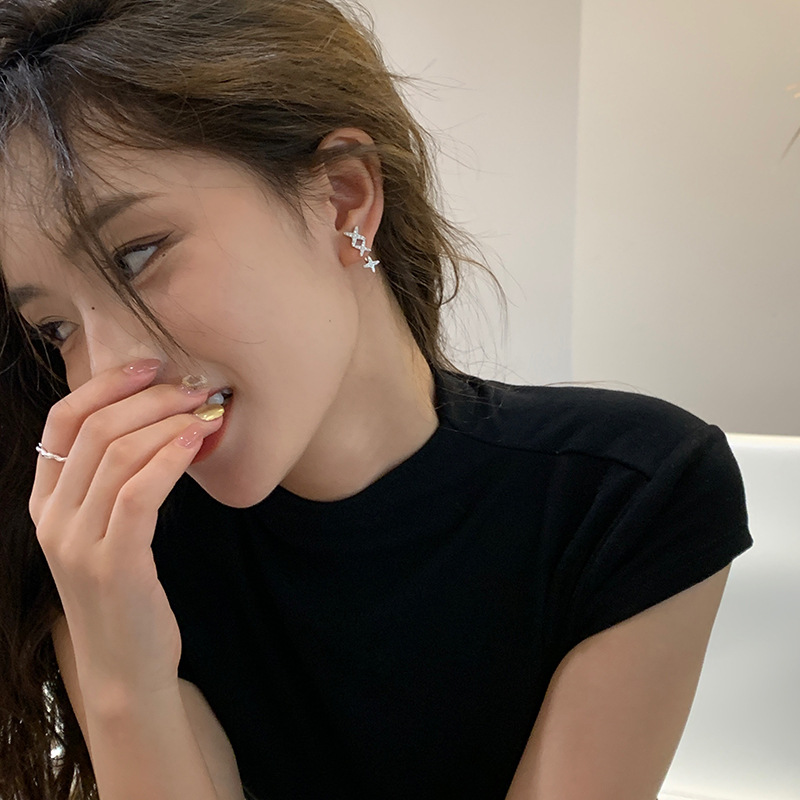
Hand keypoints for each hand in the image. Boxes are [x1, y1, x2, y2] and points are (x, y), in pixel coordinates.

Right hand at [29, 361, 223, 707]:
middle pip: (94, 430)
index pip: (61, 421)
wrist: (126, 666)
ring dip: (166, 422)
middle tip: (194, 387)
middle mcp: (52, 518)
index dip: (105, 384)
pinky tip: (195, 442)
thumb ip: (114, 482)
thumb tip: (157, 419)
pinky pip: (139, 494)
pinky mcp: (114, 564)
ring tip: (204, 410)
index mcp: (45, 502)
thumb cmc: (127, 590)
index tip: (150, 364)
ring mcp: (78, 543)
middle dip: (149, 398)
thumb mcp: (107, 530)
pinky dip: (169, 459)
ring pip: (117, 456)